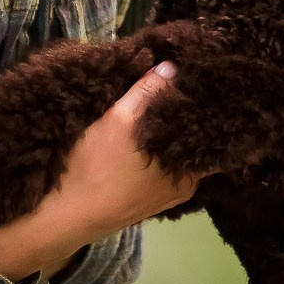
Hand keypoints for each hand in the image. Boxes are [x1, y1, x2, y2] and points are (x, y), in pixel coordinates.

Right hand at [0, 61, 204, 282]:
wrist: (64, 216)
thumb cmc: (95, 167)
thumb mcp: (119, 119)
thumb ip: (147, 91)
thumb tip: (173, 67)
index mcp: (190, 170)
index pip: (219, 138)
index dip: (215, 112)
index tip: (210, 88)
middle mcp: (186, 186)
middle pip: (199, 145)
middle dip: (193, 119)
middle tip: (188, 87)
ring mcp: (167, 196)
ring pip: (181, 157)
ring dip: (175, 135)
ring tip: (171, 104)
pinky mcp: (148, 200)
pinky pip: (166, 170)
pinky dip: (162, 152)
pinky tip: (152, 134)